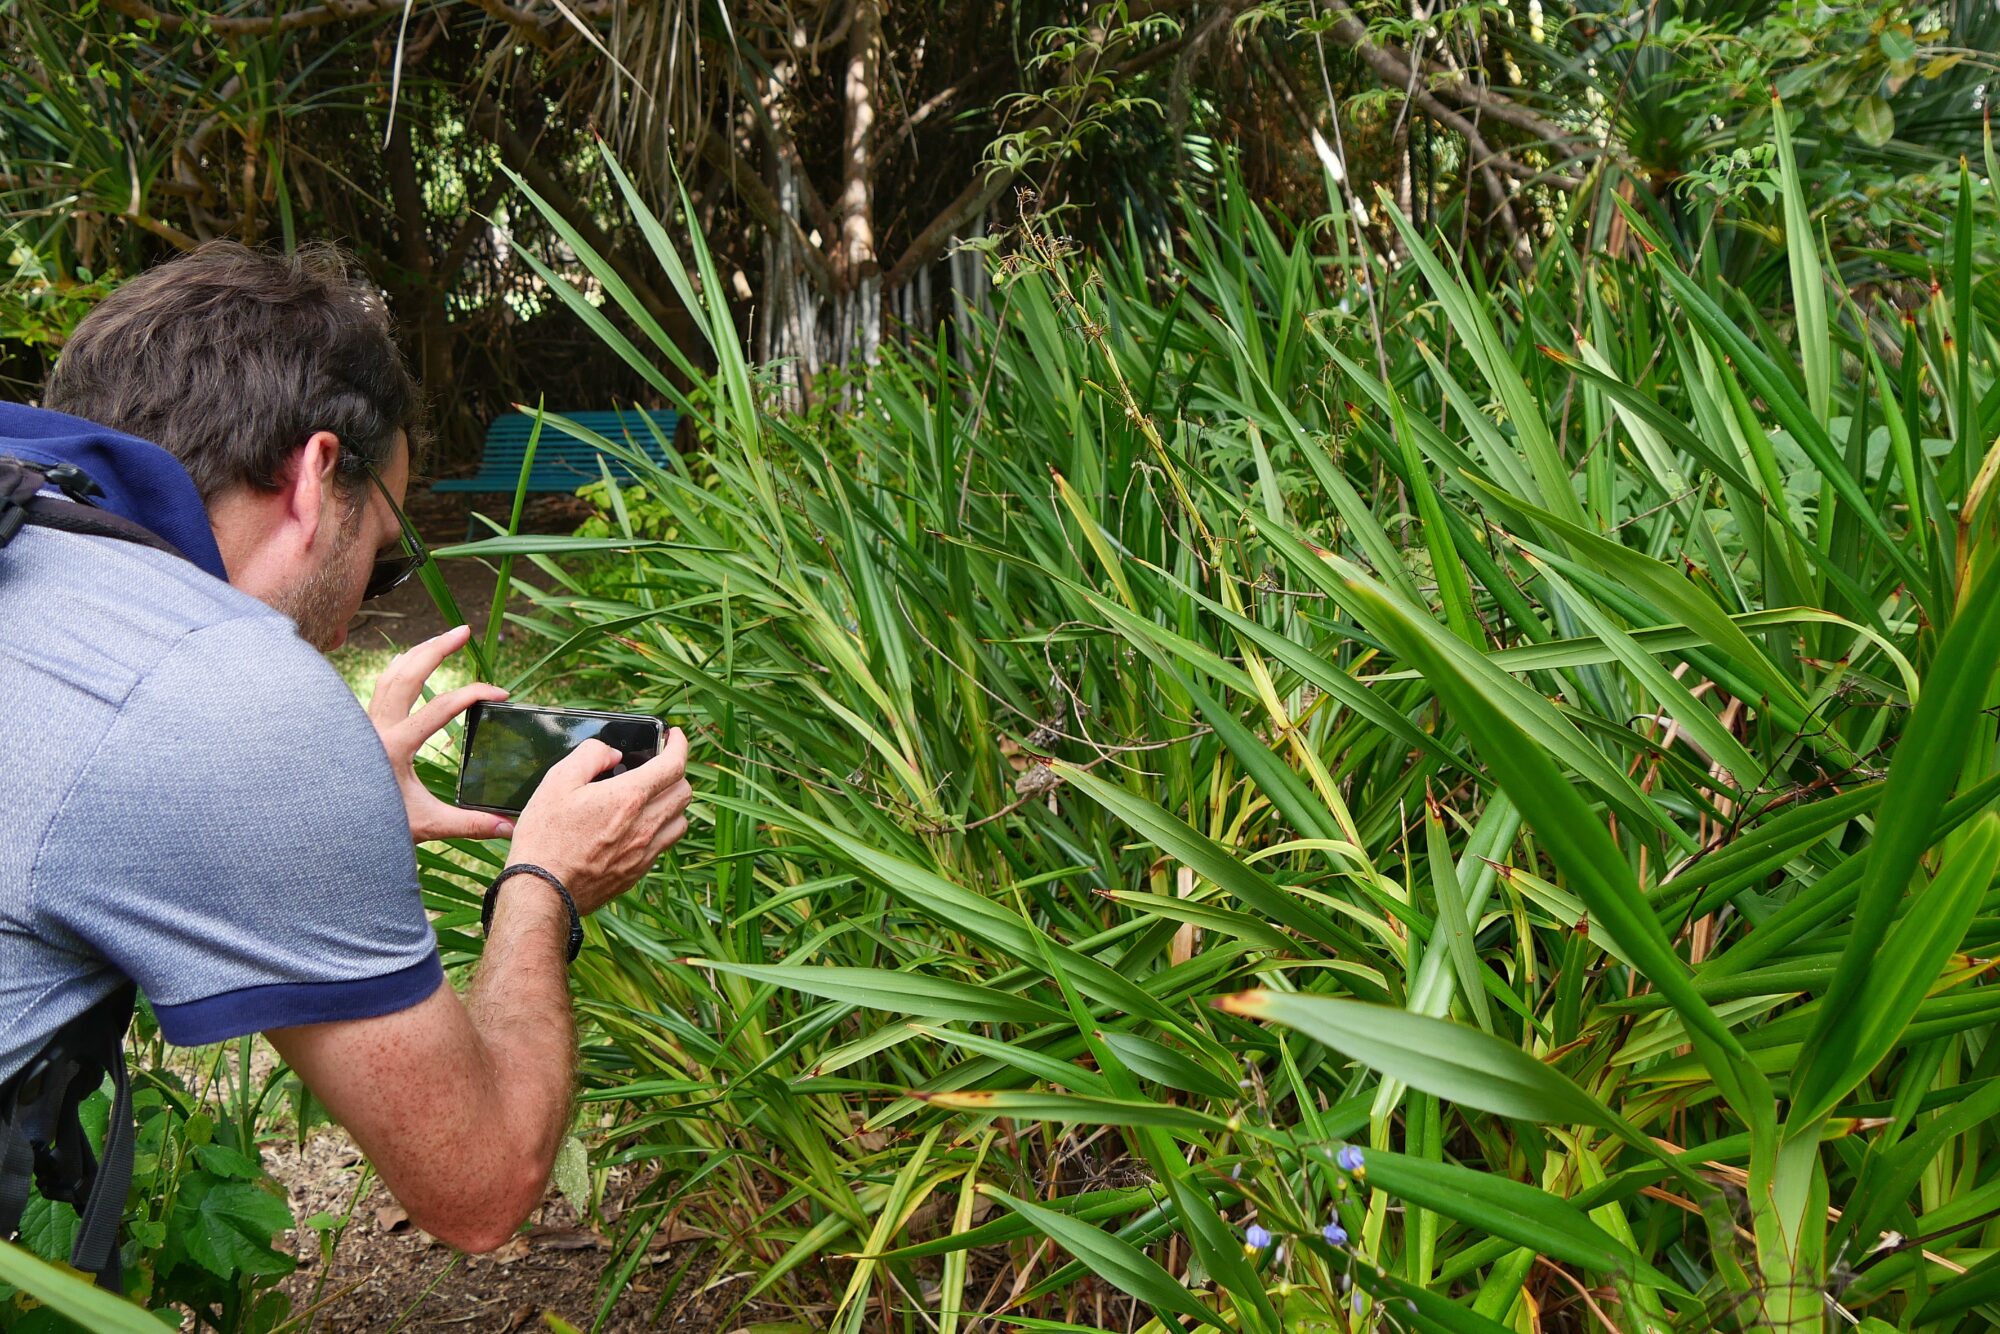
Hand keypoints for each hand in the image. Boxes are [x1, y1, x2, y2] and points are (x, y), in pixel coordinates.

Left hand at [367, 624, 515, 842]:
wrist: (330, 830)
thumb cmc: (376, 826)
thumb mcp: (427, 826)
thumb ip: (470, 823)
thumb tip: (510, 828)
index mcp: (395, 746)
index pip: (442, 707)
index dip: (475, 693)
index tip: (501, 694)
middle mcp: (376, 728)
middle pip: (409, 673)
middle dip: (438, 648)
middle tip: (465, 630)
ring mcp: (365, 724)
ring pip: (391, 674)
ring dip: (418, 652)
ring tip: (443, 638)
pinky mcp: (361, 727)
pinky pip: (380, 687)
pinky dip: (399, 669)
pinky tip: (410, 663)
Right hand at [508, 727, 691, 913]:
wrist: (543, 890)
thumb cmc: (546, 836)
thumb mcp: (557, 782)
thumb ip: (590, 756)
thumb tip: (613, 753)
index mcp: (628, 798)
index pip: (674, 764)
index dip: (679, 744)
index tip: (674, 736)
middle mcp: (645, 824)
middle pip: (684, 791)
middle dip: (675, 772)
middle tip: (657, 766)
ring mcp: (645, 851)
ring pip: (681, 819)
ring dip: (672, 802)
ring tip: (652, 797)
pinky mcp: (638, 871)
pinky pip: (665, 844)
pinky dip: (662, 828)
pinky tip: (639, 825)